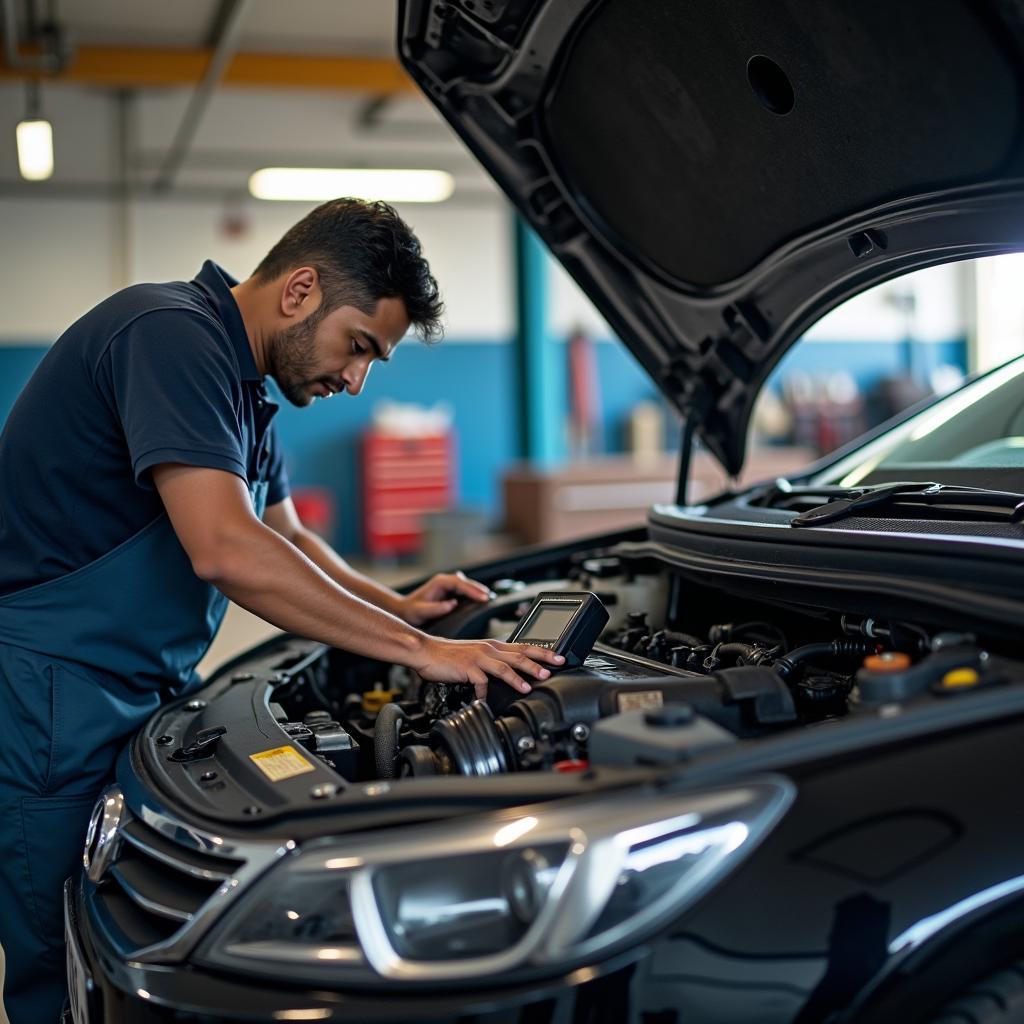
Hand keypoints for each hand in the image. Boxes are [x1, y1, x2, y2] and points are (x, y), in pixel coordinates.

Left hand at [396, 570, 493, 625]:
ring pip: (467, 585)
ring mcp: (448, 585)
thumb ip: (436, 609)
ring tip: (488, 599)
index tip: (482, 597)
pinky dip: (473, 594)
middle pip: (466, 582)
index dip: (472, 589)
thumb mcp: (421, 612)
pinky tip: (480, 600)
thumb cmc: (411, 611)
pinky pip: (465, 590)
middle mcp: (445, 581)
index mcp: (439, 582)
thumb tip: (452, 604)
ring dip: (477, 591)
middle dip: (478, 589)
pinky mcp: (450, 591)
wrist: (404, 611)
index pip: (460, 583)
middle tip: (489, 598)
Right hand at [413, 637, 564, 697]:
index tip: (559, 657)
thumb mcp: (478, 654)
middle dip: (538, 662)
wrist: (427, 652)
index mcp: (494, 646)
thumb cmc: (451, 655)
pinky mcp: (467, 668)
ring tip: (530, 685)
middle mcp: (489, 649)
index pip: (524, 646)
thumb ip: (495, 660)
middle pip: (519, 654)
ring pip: (504, 665)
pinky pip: (480, 681)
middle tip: (553, 669)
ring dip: (519, 676)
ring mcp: (478, 657)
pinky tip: (488, 700)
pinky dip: (485, 692)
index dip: (543, 651)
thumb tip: (513, 670)